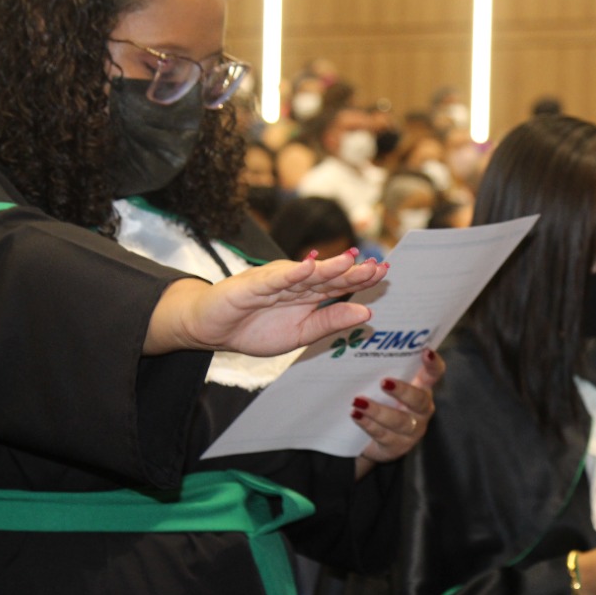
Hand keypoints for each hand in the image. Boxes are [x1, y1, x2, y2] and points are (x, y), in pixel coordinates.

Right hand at [146, 249, 387, 355]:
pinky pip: (274, 279)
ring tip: (351, 260)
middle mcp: (295, 283)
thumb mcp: (302, 333)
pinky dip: (290, 273)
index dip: (361, 279)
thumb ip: (331, 322)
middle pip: (328, 276)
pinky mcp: (251, 285)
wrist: (211, 331)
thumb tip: (367, 313)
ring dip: (328, 267)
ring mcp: (274, 281)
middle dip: (352, 271)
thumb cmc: (255, 330)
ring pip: (305, 274)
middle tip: (378, 265)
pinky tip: (308, 266)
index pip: (340, 285)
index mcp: (309, 294)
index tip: (385, 273)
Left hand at [353, 349, 445, 477]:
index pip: (434, 374)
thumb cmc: (377, 401)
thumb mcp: (382, 385)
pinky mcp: (397, 446)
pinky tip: (356, 416)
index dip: (433, 364)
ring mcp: (412, 430)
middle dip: (402, 391)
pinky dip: (368, 425)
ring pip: (400, 421)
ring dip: (379, 411)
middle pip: (419, 400)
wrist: (366, 438)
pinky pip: (384, 436)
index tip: (425, 352)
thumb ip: (382, 368)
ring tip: (358, 402)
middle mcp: (421, 409)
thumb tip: (360, 336)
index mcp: (421, 388)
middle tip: (384, 382)